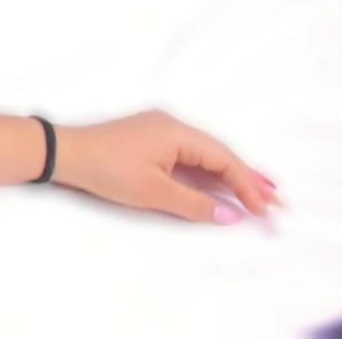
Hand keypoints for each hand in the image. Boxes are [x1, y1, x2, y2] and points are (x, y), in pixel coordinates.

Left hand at [52, 110, 279, 223]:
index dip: (247, 185)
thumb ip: (196, 204)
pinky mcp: (149, 139)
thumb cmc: (107, 170)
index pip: (224, 159)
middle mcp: (173, 125)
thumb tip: (232, 215)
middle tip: (278, 200)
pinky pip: (188, 154)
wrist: (63, 153)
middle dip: (248, 177)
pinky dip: (207, 170)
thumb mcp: (154, 192)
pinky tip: (220, 182)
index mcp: (178, 132)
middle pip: (219, 153)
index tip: (266, 209)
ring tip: (260, 193)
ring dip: (230, 173)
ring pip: (205, 153)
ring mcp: (160, 130)